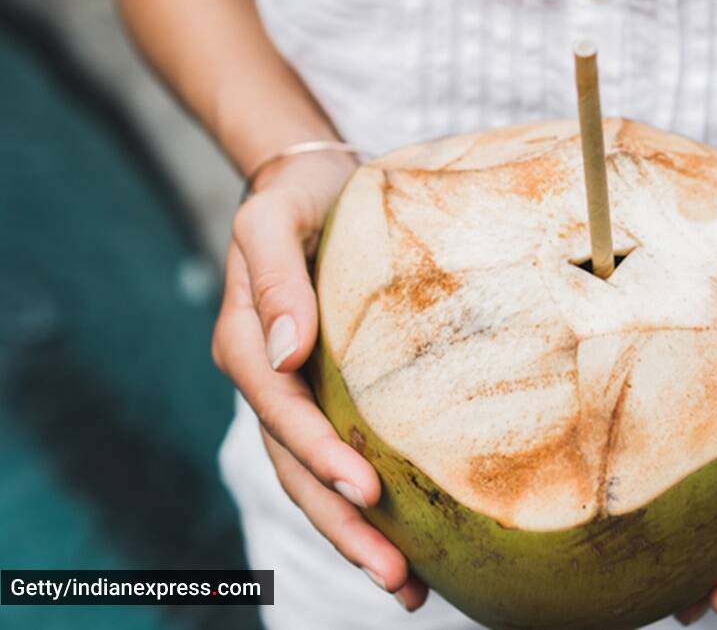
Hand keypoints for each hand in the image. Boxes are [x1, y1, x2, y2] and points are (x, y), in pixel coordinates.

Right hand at [211, 153, 427, 610]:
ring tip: (408, 587)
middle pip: (298, 470)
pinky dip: (372, 505)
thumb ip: (276, 277)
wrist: (312, 185)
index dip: (319, 455)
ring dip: (358, 536)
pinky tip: (413, 542)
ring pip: (318, 481)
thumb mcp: (274, 217)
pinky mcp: (332, 397)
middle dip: (343, 526)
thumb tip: (287, 352)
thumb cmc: (299, 196)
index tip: (368, 490)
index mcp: (247, 344)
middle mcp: (270, 381)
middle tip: (396, 576)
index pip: (283, 413)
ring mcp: (299, 396)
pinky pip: (343, 459)